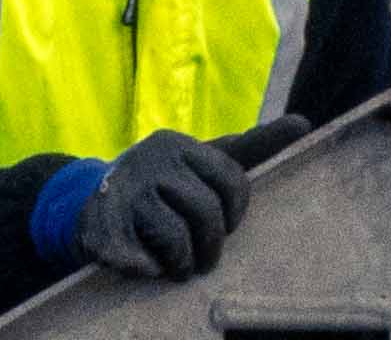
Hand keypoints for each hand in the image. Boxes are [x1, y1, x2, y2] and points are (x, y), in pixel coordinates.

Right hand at [76, 131, 251, 278]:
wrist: (88, 206)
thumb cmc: (159, 189)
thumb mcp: (197, 164)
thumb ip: (243, 149)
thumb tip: (302, 123)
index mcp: (179, 145)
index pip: (231, 177)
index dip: (235, 209)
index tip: (228, 223)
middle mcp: (153, 158)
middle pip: (208, 212)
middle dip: (211, 244)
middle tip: (202, 258)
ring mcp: (128, 187)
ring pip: (177, 237)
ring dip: (181, 261)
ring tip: (176, 264)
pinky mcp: (104, 221)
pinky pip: (144, 259)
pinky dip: (149, 268)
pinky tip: (144, 261)